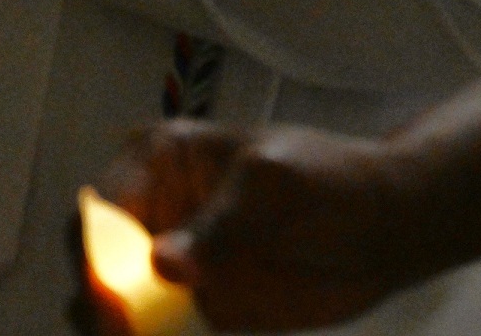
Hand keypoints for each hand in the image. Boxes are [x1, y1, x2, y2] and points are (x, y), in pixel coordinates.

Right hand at [89, 122, 431, 332]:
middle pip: (95, 257)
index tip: (107, 293)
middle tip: (118, 329)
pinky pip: (155, 333)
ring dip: (111, 328)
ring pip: (114, 301)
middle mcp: (154, 210)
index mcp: (159, 160)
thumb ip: (222, 227)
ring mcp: (172, 263)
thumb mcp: (275, 187)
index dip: (93, 250)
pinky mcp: (197, 309)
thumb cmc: (330, 182)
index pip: (104, 207)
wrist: (387, 227)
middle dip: (95, 296)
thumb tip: (163, 266)